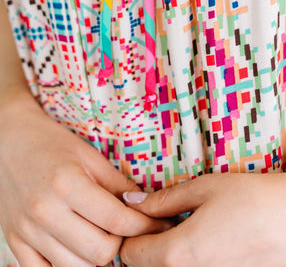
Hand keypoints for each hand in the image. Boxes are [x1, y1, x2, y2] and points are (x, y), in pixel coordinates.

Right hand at [0, 90, 169, 266]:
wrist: (8, 141)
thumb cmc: (51, 143)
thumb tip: (146, 207)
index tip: (159, 224)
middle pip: (99, 252)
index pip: (116, 221)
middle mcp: (46, 212)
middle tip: (129, 230)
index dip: (144, 226)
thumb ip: (117, 184)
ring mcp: (27, 231)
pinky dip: (66, 266)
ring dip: (96, 257)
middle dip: (122, 243)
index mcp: (68, 184)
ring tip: (103, 237)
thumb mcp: (89, 156)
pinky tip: (77, 248)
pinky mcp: (14, 243)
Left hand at [121, 168, 285, 266]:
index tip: (147, 214)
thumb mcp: (205, 187)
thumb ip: (163, 199)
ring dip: (174, 256)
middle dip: (151, 246)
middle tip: (170, 220)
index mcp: (176, 254)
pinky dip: (198, 262)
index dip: (132, 231)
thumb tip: (130, 201)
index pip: (129, 254)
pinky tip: (217, 243)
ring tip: (197, 231)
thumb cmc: (255, 198)